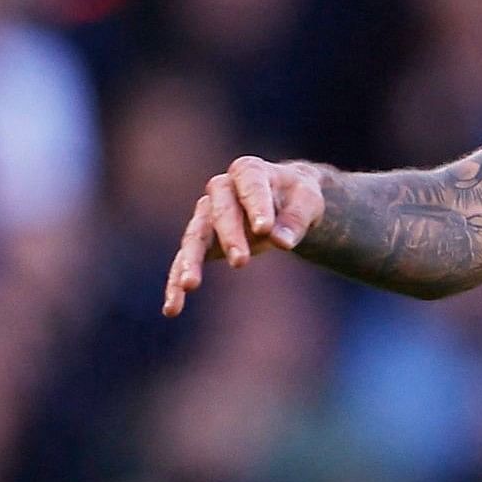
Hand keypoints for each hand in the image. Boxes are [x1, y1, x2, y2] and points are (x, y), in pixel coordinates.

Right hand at [163, 156, 329, 315]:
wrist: (287, 200)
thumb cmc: (297, 197)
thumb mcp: (309, 202)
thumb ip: (297, 219)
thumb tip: (282, 243)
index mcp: (249, 172)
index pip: (250, 187)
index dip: (257, 206)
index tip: (264, 230)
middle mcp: (221, 189)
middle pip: (220, 212)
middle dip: (230, 236)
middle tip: (241, 262)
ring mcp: (207, 214)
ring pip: (194, 236)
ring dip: (191, 261)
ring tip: (189, 286)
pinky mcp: (203, 240)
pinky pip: (184, 260)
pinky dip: (177, 282)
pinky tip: (172, 309)